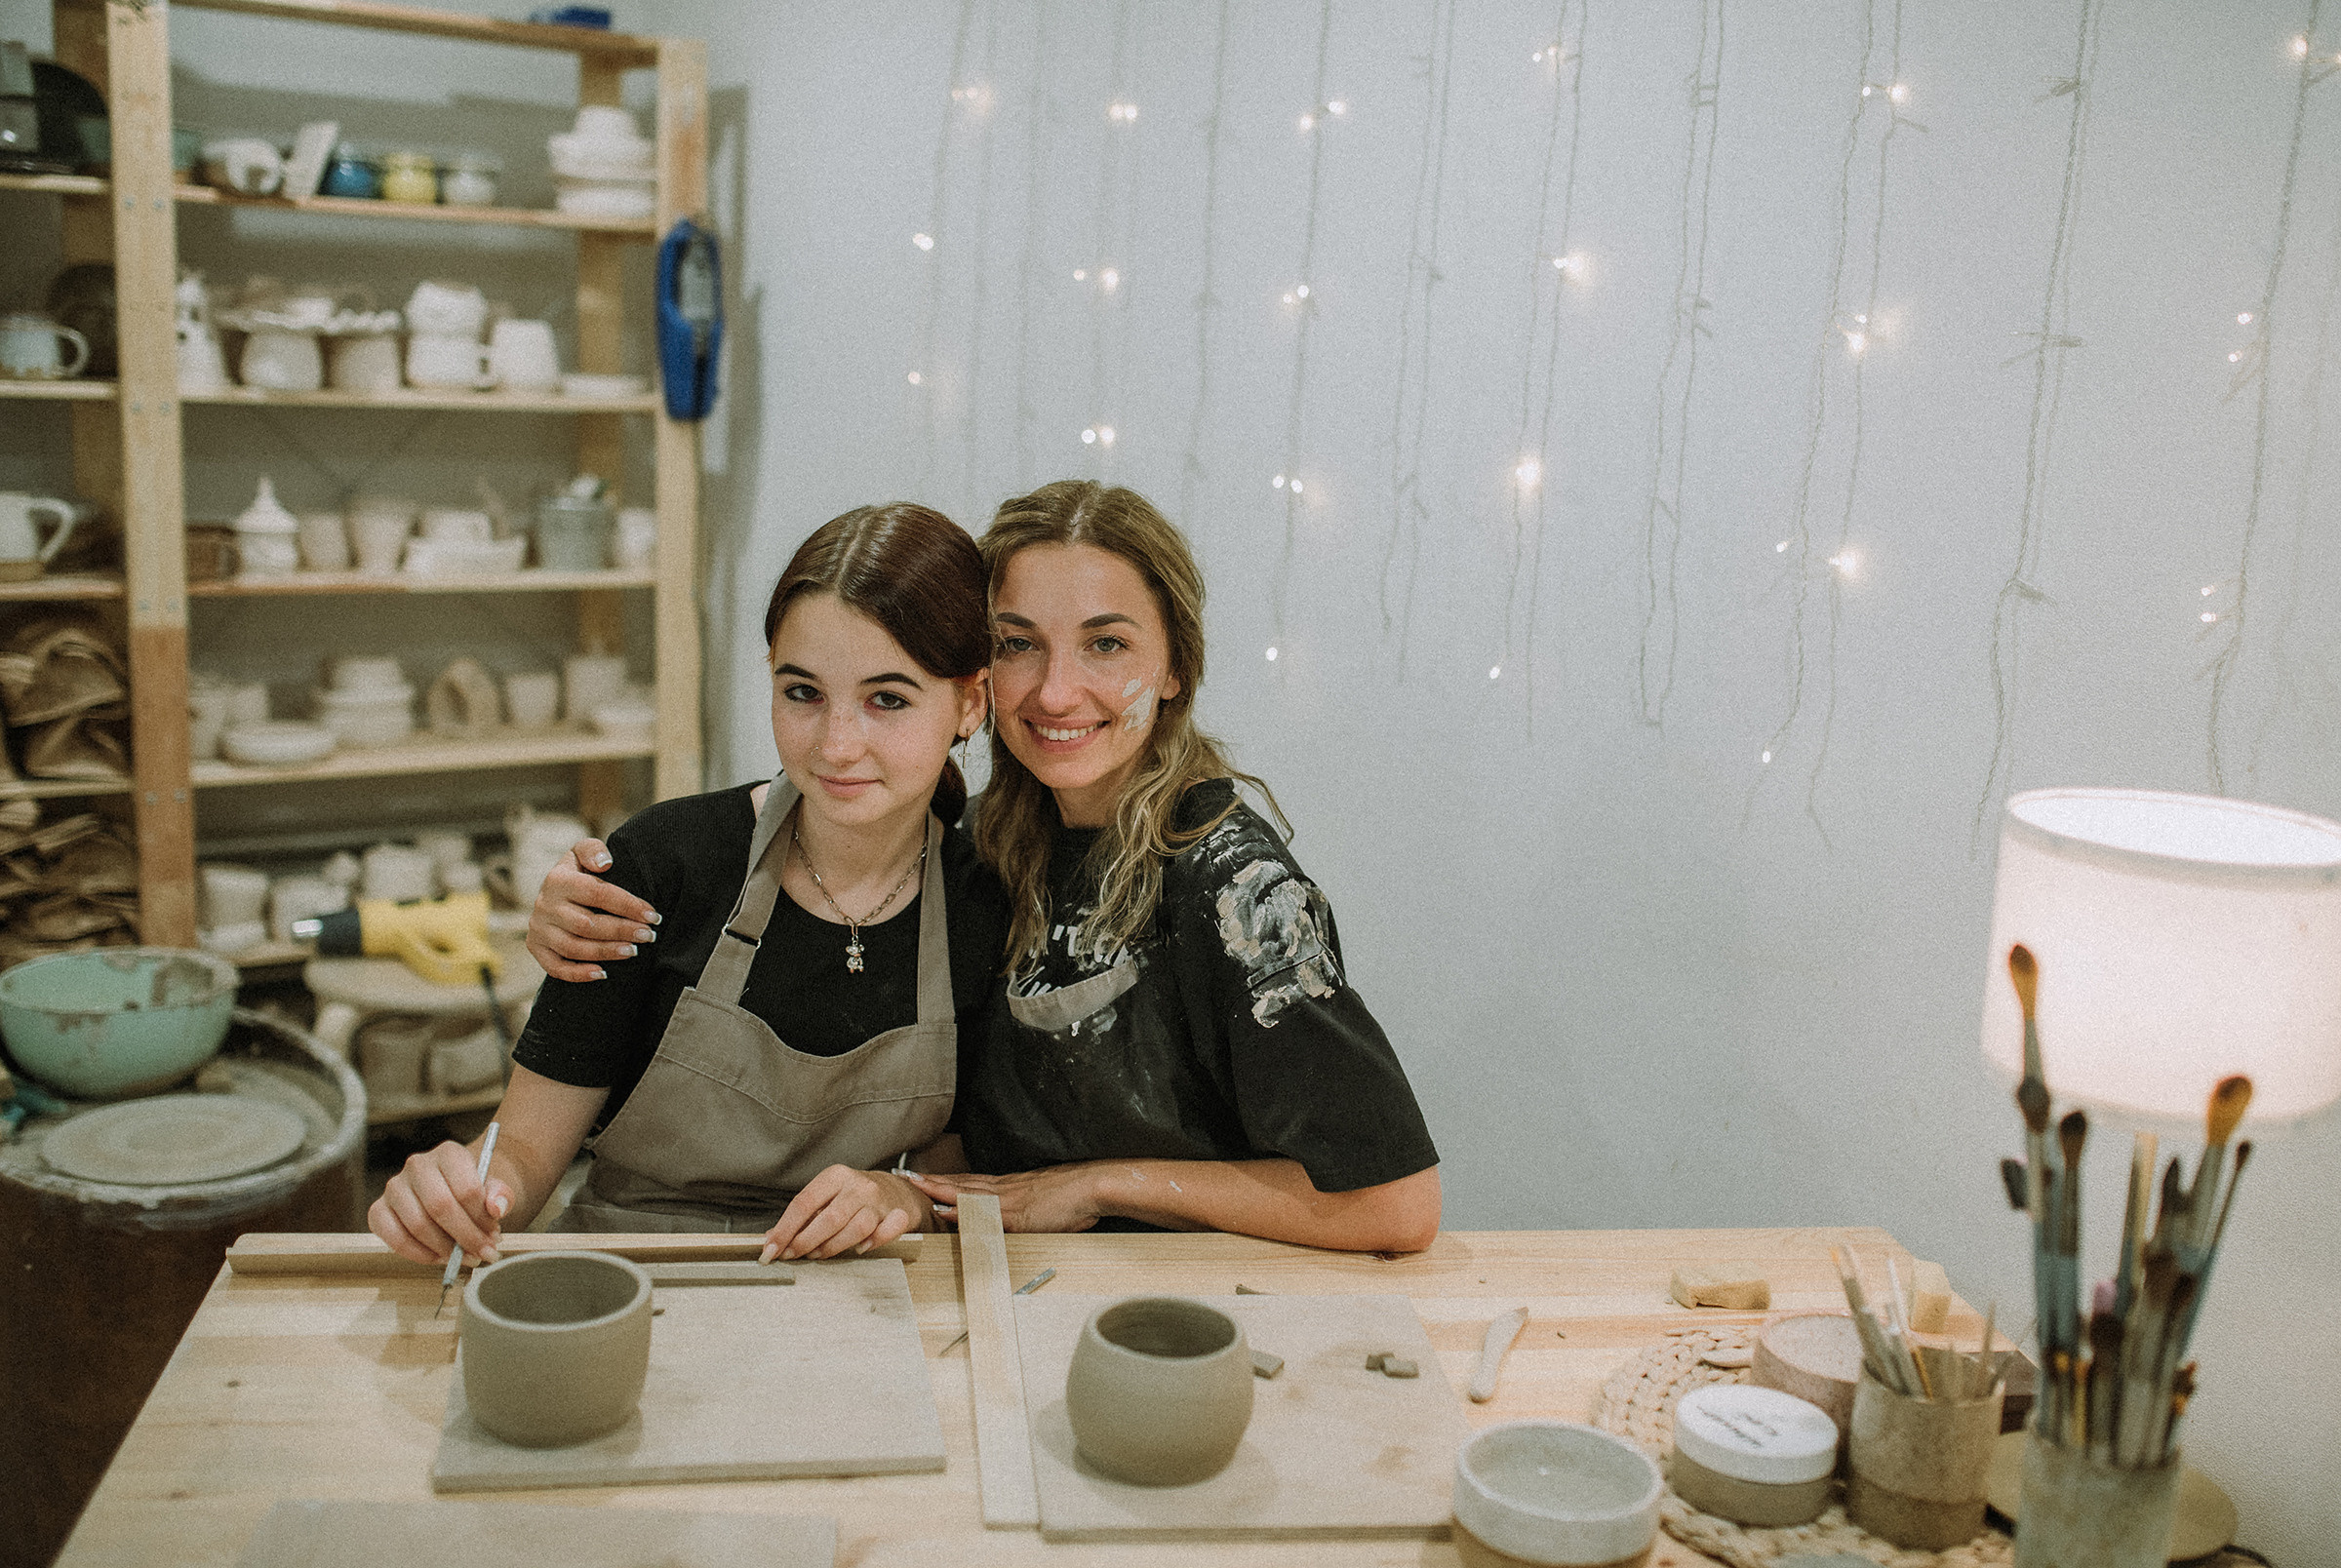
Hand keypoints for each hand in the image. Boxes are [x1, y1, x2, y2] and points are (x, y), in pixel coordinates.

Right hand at [368, 1140, 513, 1265]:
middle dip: (465, 1237)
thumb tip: (495, 1208)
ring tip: (464, 1257)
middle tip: (483, 1253)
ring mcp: (395, 1187)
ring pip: (417, 1225)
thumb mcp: (494, 1188)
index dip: (481, 1219)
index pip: (466, 1189)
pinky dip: (417, 1254)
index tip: (494, 1235)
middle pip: (440, 1207)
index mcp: (449, 1153)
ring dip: (444, 1249)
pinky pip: (393, 1237)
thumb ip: (501, 1195)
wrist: (451, 1189)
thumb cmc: (472, 1190)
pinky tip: (438, 1258)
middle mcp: (417, 1165)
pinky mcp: (378, 1209)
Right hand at [525, 838, 659, 981]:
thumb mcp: (582, 852)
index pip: (597, 894)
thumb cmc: (579, 872)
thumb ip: (593, 850)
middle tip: (649, 936)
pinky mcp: (536, 948)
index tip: (653, 916)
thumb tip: (604, 864)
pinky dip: (578, 974)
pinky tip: (602, 974)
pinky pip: (555, 967)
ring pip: (574, 948)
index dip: (628, 906)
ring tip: (633, 951)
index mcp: (558, 880)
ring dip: (606, 952)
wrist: (553, 892)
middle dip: (621, 931)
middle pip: (587, 925)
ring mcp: (538, 929)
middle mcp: (544, 905)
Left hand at [760, 1165, 930, 1260]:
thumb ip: (802, 1216)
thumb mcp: (827, 1196)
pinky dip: (873, 1243)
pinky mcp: (898, 1215)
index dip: (785, 1229)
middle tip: (792, 1255)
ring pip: (855, 1229)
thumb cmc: (854, 1196)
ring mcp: (879, 1202)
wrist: (897, 1190)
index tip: (771, 1249)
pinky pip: (886, 1232)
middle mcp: (858, 1186)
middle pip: (829, 1218)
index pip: (804, 1202)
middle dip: (805, 1241)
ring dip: (832, 1247)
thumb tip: (772, 1238)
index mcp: (835, 1176)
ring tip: (818, 1254)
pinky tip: (860, 1249)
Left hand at [907, 1166, 1105, 1234]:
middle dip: (931, 1180)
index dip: (945, 1179)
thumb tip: (1012, 1220)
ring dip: (939, 1189)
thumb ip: (1023, 1211)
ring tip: (915, 1186)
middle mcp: (1004, 1189)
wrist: (1094, 1186)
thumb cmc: (1073, 1196)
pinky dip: (962, 1210)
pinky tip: (946, 1209)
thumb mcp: (1042, 1204)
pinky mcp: (1017, 1213)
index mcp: (1009, 1187)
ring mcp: (1009, 1200)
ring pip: (967, 1192)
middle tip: (905, 1176)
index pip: (969, 1182)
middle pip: (960, 1182)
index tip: (923, 1176)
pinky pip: (984, 1211)